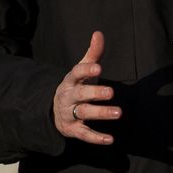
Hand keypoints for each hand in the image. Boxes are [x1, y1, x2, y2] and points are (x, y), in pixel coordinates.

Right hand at [53, 30, 121, 144]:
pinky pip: (84, 134)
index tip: (98, 67)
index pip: (76, 73)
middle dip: (95, 93)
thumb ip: (92, 54)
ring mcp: (69, 113)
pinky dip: (96, 138)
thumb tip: (99, 33)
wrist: (54, 110)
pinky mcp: (73, 129)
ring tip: (118, 112)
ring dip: (100, 113)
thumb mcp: (82, 70)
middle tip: (111, 92)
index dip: (87, 70)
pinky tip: (110, 139)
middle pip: (80, 94)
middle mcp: (68, 96)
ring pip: (84, 113)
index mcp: (70, 80)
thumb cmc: (75, 86)